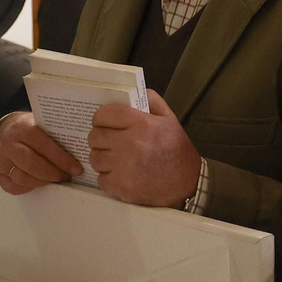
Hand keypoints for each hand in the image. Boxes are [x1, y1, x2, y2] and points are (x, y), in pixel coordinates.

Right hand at [0, 112, 82, 194]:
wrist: (6, 130)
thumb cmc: (31, 129)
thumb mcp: (41, 124)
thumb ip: (55, 135)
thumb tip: (81, 150)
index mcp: (23, 128)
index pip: (44, 146)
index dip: (62, 160)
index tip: (77, 169)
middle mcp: (9, 143)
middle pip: (32, 164)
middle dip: (52, 173)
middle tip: (65, 176)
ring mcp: (0, 159)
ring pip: (22, 178)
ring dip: (41, 182)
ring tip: (53, 179)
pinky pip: (13, 187)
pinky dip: (28, 188)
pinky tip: (37, 182)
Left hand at [89, 90, 200, 207]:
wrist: (187, 182)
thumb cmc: (175, 148)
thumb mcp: (168, 118)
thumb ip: (150, 100)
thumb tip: (129, 93)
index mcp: (141, 124)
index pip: (103, 115)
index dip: (101, 118)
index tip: (106, 123)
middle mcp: (131, 144)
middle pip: (94, 137)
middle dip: (100, 138)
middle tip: (111, 141)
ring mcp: (125, 168)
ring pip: (94, 158)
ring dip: (102, 158)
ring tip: (116, 158)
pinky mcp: (122, 187)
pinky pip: (101, 179)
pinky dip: (108, 177)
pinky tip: (121, 174)